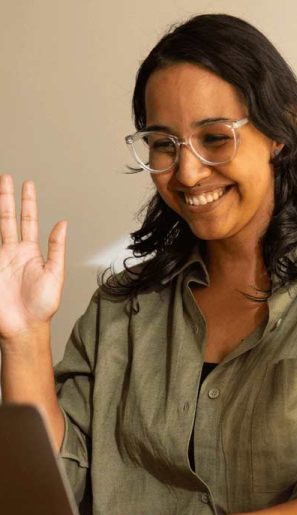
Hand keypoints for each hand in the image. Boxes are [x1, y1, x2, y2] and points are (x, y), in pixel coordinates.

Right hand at [0, 174, 66, 340]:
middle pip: (7, 218)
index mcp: (31, 252)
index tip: (27, 184)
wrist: (24, 327)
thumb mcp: (55, 274)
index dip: (27, 202)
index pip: (29, 220)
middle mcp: (13, 251)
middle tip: (5, 177)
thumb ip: (56, 248)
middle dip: (6, 198)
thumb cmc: (42, 305)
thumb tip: (63, 224)